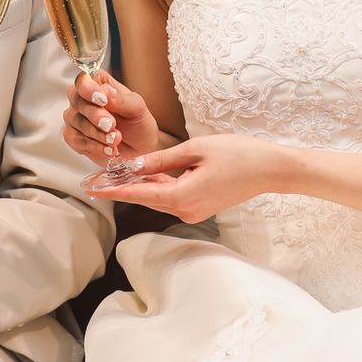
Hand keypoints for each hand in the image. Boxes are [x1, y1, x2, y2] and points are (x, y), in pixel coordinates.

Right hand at [62, 69, 160, 165]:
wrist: (140, 148)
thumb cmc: (137, 122)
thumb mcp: (136, 107)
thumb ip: (120, 99)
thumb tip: (104, 91)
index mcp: (98, 84)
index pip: (84, 80)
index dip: (89, 89)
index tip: (102, 100)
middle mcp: (83, 98)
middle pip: (77, 100)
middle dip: (94, 114)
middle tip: (111, 125)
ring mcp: (76, 118)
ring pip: (77, 121)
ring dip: (97, 133)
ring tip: (116, 139)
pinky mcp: (74, 137)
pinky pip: (75, 139)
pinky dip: (94, 146)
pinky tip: (109, 149)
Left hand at [85, 135, 282, 222]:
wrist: (269, 169)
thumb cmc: (236, 154)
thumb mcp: (194, 150)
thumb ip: (161, 159)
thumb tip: (134, 164)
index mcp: (182, 197)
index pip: (139, 193)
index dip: (113, 190)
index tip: (92, 189)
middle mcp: (186, 210)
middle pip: (146, 198)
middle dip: (121, 187)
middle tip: (95, 179)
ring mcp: (194, 211)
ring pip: (158, 197)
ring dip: (138, 186)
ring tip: (112, 175)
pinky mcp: (200, 206)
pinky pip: (171, 196)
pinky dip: (156, 186)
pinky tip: (143, 175)